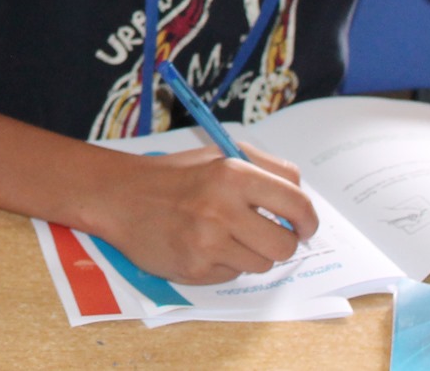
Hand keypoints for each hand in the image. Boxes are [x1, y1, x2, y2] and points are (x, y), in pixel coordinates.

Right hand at [89, 142, 318, 285]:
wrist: (121, 197)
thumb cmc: (175, 175)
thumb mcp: (220, 154)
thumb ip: (266, 168)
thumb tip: (301, 199)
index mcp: (233, 173)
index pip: (296, 202)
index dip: (308, 219)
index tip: (304, 226)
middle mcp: (222, 208)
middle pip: (285, 244)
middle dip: (282, 243)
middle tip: (267, 236)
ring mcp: (208, 242)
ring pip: (262, 264)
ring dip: (251, 254)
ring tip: (225, 236)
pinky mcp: (196, 268)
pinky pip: (233, 275)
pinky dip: (225, 264)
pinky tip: (203, 246)